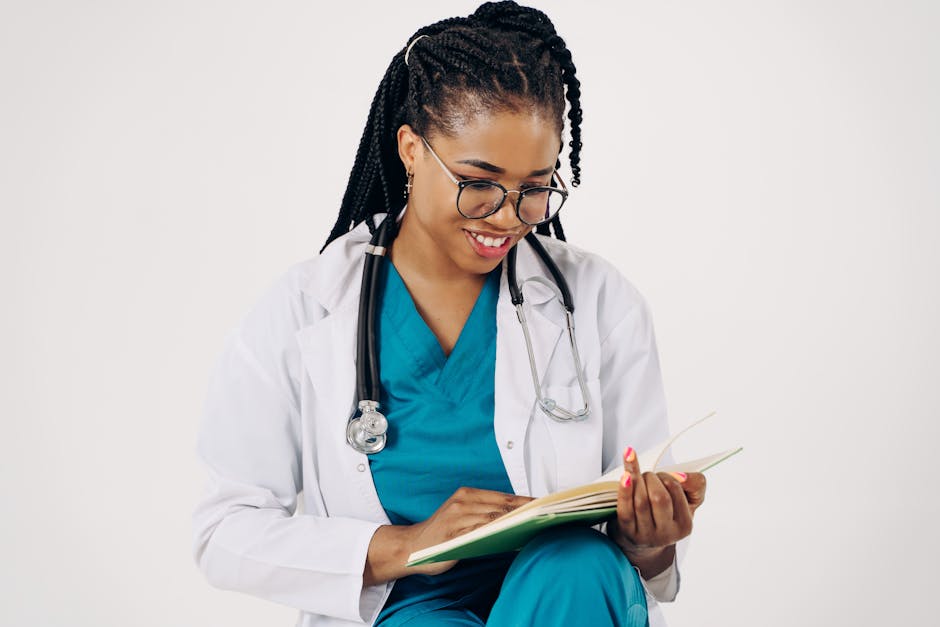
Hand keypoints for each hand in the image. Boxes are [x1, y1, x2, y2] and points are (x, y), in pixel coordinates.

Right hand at [404, 487, 533, 575]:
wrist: (411, 547)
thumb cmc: (441, 535)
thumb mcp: (462, 517)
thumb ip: (485, 515)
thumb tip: (517, 520)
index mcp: (466, 494)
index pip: (503, 496)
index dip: (525, 501)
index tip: (544, 505)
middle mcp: (462, 502)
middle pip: (503, 505)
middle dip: (526, 510)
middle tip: (546, 514)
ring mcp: (458, 517)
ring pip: (494, 517)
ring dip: (516, 521)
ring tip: (535, 526)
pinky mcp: (454, 534)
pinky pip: (481, 532)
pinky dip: (498, 533)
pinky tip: (513, 538)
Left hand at [606, 445, 705, 577]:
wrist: (643, 540)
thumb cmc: (666, 513)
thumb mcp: (687, 500)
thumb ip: (695, 484)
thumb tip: (680, 476)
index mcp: (685, 525)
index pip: (676, 490)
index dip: (666, 476)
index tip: (661, 476)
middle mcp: (666, 533)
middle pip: (659, 497)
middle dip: (650, 478)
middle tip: (647, 476)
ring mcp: (645, 534)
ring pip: (641, 501)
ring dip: (637, 481)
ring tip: (634, 476)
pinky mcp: (627, 531)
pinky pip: (626, 509)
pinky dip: (624, 490)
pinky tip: (625, 476)